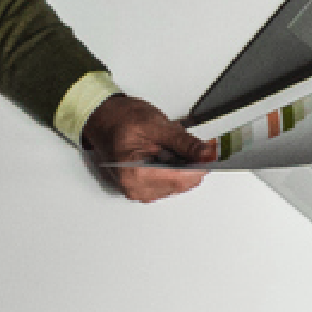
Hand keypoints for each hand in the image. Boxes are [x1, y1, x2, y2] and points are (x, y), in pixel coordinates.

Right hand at [79, 93, 213, 203]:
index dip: (199, 164)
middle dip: (189, 163)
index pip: (182, 179)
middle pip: (182, 183)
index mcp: (136, 174)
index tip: (209, 151)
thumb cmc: (120, 120)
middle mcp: (136, 189)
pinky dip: (172, 169)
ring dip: (180, 166)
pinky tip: (163, 154)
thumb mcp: (157, 126)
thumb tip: (207, 154)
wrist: (103, 119)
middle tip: (183, 142)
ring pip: (178, 184)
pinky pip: (168, 183)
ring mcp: (139, 191)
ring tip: (166, 147)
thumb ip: (186, 143)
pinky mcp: (143, 189)